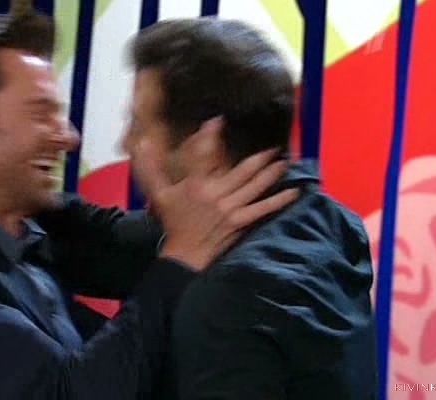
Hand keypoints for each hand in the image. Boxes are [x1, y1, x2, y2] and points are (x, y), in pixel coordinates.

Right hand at [134, 117, 298, 270]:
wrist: (184, 254)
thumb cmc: (172, 223)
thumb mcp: (158, 194)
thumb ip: (151, 168)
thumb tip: (141, 143)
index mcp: (196, 185)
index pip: (203, 155)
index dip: (210, 137)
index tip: (217, 121)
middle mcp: (216, 194)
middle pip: (241, 170)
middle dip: (258, 157)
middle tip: (273, 145)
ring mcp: (230, 208)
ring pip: (255, 186)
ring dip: (272, 173)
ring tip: (284, 161)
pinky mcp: (240, 222)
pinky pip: (263, 209)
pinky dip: (279, 200)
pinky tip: (294, 192)